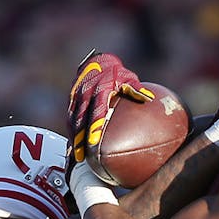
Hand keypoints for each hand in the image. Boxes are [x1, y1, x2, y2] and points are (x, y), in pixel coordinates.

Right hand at [67, 52, 150, 168]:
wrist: (97, 61)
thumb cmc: (116, 73)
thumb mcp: (128, 77)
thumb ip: (135, 88)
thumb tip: (148, 97)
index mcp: (100, 88)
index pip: (97, 110)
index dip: (95, 126)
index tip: (94, 142)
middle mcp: (86, 92)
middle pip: (81, 119)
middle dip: (79, 138)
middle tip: (82, 156)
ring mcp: (76, 96)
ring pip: (72, 119)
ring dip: (73, 138)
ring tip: (76, 156)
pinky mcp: (71, 99)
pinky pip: (69, 117)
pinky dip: (70, 132)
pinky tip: (73, 146)